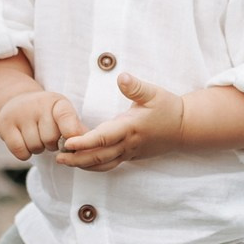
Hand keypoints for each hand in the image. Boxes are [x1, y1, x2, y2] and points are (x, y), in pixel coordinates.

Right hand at [0, 89, 83, 159]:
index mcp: (57, 102)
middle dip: (51, 145)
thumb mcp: (63, 115)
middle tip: (48, 137)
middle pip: (50, 139)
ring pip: (36, 147)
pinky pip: (21, 151)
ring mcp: (19, 113)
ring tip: (36, 137)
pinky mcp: (5, 125)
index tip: (71, 143)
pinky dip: (25, 154)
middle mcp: (37, 104)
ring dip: (38, 149)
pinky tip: (25, 144)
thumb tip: (89, 143)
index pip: (66, 117)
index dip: (71, 133)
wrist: (16, 103)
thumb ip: (76, 129)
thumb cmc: (47, 115)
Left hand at [57, 73, 184, 170]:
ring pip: (103, 164)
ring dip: (83, 165)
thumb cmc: (169, 108)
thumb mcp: (154, 93)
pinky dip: (94, 165)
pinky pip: (110, 164)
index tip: (68, 142)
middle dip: (77, 159)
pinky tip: (82, 162)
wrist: (185, 128)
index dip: (84, 142)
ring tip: (65, 161)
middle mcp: (128, 144)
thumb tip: (121, 77)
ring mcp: (129, 152)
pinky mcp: (131, 156)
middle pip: (99, 157)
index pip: (103, 138)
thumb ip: (135, 87)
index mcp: (130, 128)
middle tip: (58, 157)